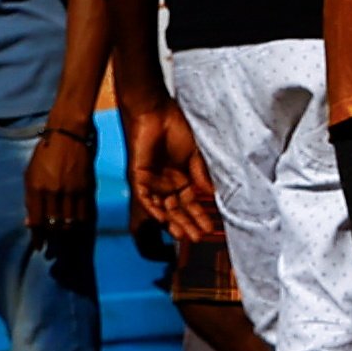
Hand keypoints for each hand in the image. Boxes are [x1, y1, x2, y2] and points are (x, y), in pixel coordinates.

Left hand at [23, 121, 98, 237]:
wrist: (68, 134)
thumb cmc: (44, 153)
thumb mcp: (29, 175)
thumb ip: (30, 199)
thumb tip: (30, 222)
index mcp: (37, 189)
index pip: (37, 221)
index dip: (38, 237)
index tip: (39, 247)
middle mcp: (54, 192)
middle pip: (54, 225)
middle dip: (53, 238)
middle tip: (53, 246)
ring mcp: (72, 190)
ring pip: (70, 221)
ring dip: (67, 232)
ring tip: (64, 237)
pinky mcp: (86, 187)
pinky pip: (85, 212)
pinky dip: (81, 223)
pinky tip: (78, 226)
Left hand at [129, 95, 221, 247]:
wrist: (156, 112)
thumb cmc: (177, 126)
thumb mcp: (196, 153)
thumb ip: (202, 173)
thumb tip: (212, 193)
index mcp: (183, 176)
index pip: (192, 201)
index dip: (200, 214)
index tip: (210, 227)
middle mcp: (168, 182)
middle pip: (178, 209)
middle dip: (188, 223)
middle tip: (198, 238)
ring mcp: (153, 181)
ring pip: (163, 208)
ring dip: (173, 221)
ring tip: (184, 235)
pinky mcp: (139, 178)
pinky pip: (146, 199)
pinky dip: (154, 210)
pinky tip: (164, 221)